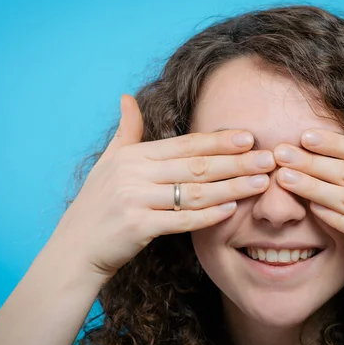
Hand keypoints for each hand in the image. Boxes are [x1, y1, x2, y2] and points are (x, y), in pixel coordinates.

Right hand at [51, 94, 275, 280]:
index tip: (249, 137)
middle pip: (196, 166)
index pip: (186, 145)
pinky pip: (181, 220)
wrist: (75, 248)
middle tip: (268, 158)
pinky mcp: (137, 227)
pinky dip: (208, 216)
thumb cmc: (97, 203)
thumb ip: (126, 131)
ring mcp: (135, 199)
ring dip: (232, 187)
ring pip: (194, 192)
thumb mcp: (109, 162)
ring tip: (260, 182)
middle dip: (236, 162)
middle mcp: (135, 173)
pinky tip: (232, 209)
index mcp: (134, 156)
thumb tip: (127, 97)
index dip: (219, 140)